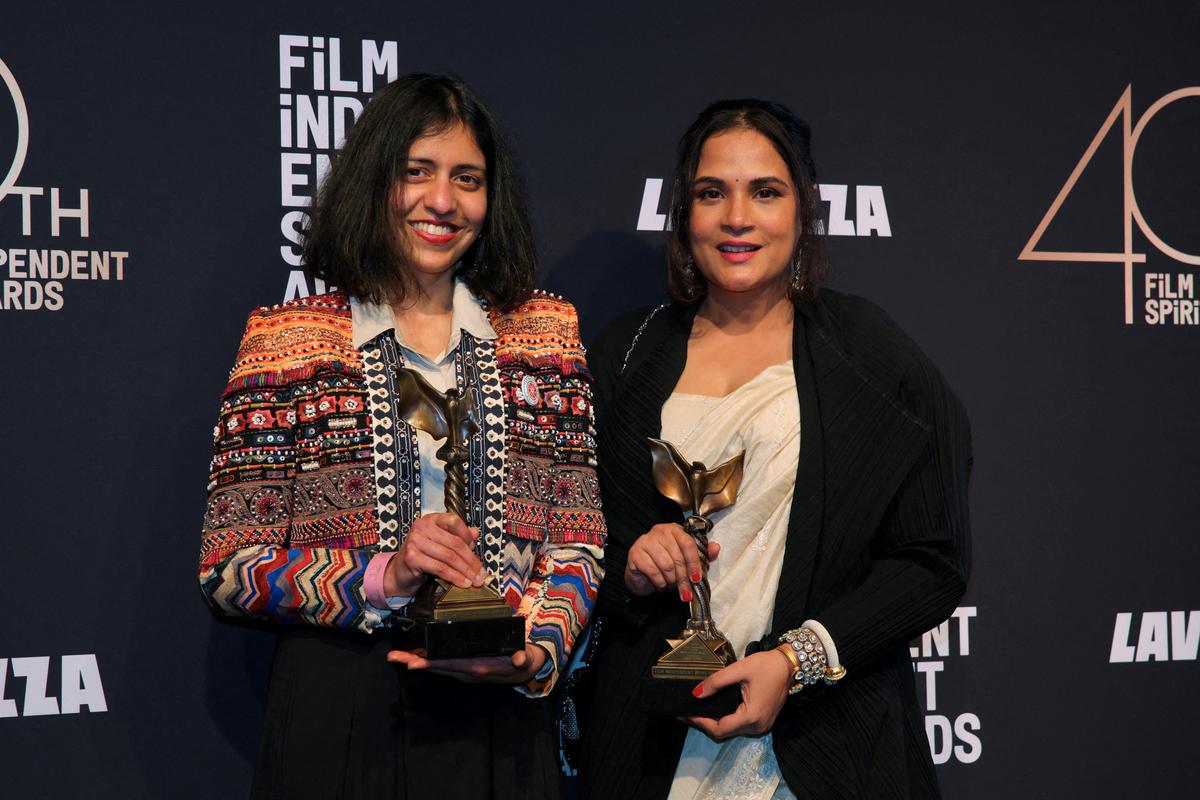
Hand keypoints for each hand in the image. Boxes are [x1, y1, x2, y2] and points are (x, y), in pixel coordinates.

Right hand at [385, 512, 485, 596]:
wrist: (400, 573)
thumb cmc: (421, 557)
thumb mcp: (440, 543)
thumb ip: (457, 537)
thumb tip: (475, 533)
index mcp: (431, 520)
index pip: (454, 521)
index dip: (467, 536)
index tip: (476, 550)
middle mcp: (422, 527)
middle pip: (455, 543)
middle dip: (471, 560)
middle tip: (480, 573)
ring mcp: (415, 541)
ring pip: (449, 556)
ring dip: (465, 570)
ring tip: (474, 580)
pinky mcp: (413, 557)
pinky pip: (440, 567)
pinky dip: (454, 577)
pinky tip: (462, 582)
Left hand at [386, 644, 548, 684]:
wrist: (526, 670)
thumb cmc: (524, 659)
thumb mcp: (526, 658)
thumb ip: (523, 657)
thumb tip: (520, 658)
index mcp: (479, 667)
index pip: (451, 664)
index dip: (432, 663)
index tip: (414, 663)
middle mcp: (467, 671)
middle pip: (437, 666)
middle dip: (415, 662)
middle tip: (393, 657)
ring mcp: (464, 670)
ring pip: (437, 666)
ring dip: (417, 661)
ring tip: (397, 656)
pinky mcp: (464, 667)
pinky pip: (443, 664)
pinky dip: (427, 660)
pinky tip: (415, 656)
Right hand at [625, 523, 720, 600]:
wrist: (642, 574)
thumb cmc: (666, 564)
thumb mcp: (687, 560)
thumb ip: (702, 554)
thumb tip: (716, 548)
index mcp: (675, 530)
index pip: (688, 543)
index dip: (694, 562)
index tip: (697, 578)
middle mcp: (660, 531)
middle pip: (678, 557)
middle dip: (684, 579)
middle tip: (686, 591)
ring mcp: (646, 541)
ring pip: (666, 565)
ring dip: (671, 581)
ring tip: (672, 587)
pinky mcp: (635, 553)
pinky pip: (653, 571)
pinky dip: (660, 583)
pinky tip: (661, 585)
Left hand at [684, 650, 791, 739]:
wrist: (789, 665)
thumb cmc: (766, 666)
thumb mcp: (738, 670)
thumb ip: (716, 682)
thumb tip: (696, 693)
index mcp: (751, 716)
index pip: (719, 728)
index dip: (701, 723)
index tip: (685, 715)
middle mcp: (757, 726)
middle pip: (724, 732)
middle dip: (705, 724)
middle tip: (687, 713)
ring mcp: (762, 726)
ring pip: (732, 731)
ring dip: (715, 723)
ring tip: (698, 711)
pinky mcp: (763, 721)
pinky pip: (740, 726)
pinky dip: (726, 721)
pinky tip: (715, 710)